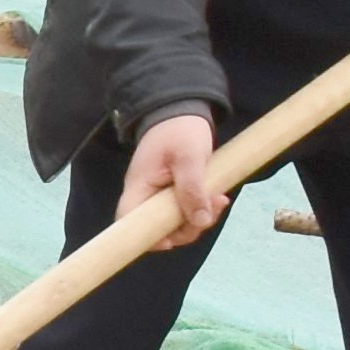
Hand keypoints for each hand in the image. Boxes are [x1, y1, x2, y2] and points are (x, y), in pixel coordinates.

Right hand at [127, 110, 221, 247]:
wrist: (183, 109)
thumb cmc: (180, 130)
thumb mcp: (189, 157)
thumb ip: (192, 188)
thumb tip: (200, 221)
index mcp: (139, 186)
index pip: (129, 221)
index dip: (146, 237)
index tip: (171, 240)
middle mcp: (146, 195)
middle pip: (157, 227)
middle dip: (186, 228)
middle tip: (211, 210)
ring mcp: (160, 194)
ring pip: (175, 221)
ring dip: (199, 218)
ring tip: (220, 200)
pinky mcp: (175, 192)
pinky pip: (185, 210)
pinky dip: (202, 208)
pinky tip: (218, 197)